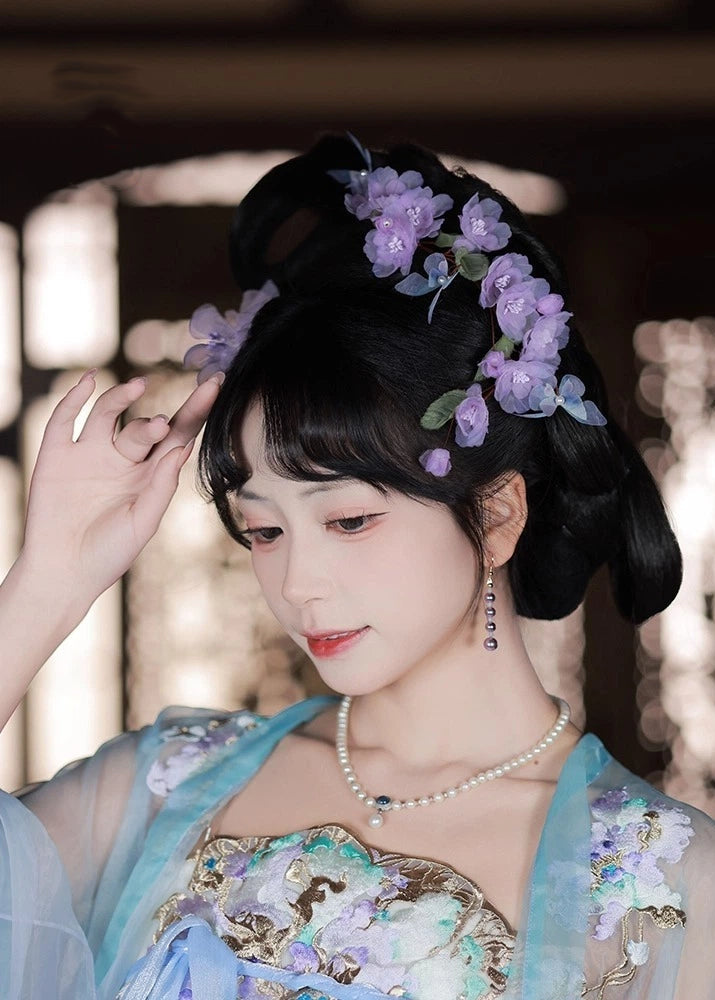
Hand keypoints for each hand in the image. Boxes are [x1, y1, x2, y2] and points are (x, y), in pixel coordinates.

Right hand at [18, 370, 223, 620]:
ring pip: (109, 413)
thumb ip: (162, 485)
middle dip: (155, 423)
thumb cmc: (109, 555)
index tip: (216, 383)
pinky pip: (66, 419)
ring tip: (138, 387)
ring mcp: (90, 454)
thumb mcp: (142, 522)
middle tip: (161, 426)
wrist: (62, 574)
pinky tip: (89, 382)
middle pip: (145, 425)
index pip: (178, 435)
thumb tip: (182, 447)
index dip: (196, 410)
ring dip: (122, 397)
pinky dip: (74, 398)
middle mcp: (123, 459)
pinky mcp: (57, 455)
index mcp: (150, 475)